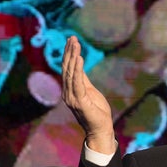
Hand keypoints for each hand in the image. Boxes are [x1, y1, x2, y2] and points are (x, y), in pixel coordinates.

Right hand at [61, 36, 116, 153]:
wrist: (100, 129)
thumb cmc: (96, 111)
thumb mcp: (90, 91)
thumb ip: (83, 79)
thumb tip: (78, 64)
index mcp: (70, 90)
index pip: (67, 69)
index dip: (69, 54)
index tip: (72, 40)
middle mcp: (67, 93)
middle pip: (67, 68)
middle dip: (69, 52)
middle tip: (72, 37)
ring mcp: (72, 97)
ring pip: (70, 73)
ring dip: (73, 57)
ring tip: (75, 44)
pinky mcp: (79, 101)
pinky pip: (77, 82)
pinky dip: (77, 69)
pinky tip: (79, 58)